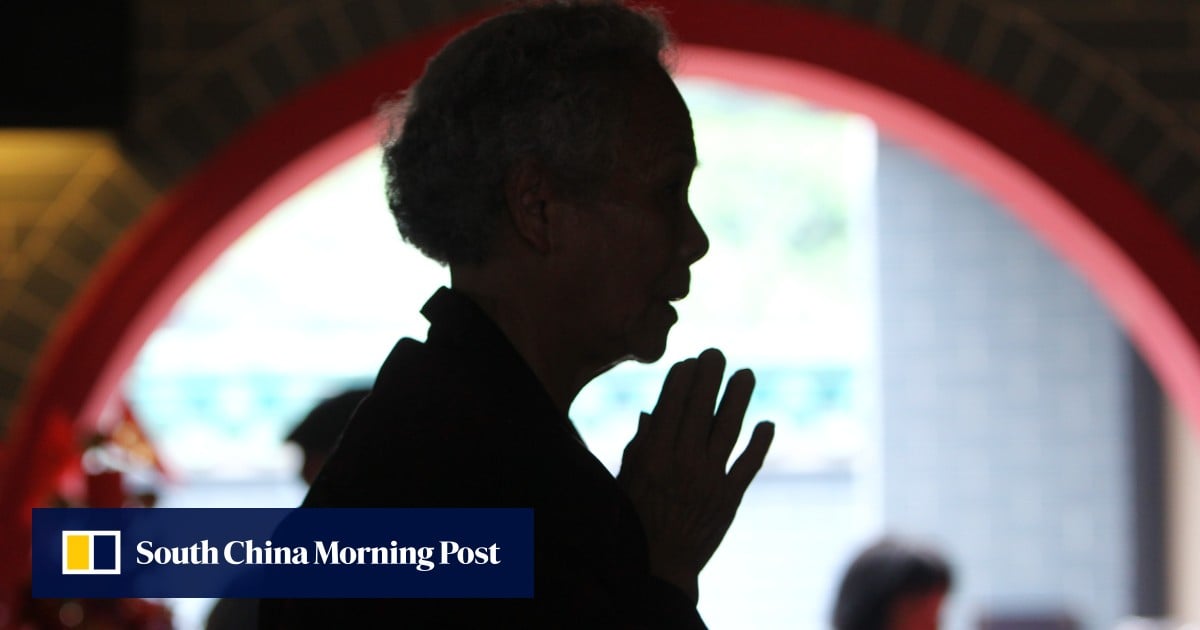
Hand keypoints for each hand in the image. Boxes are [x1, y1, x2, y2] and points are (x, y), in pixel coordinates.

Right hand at [616, 348, 774, 602]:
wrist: (659, 567)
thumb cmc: (635, 520)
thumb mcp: (626, 479)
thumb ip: (640, 444)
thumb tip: (652, 411)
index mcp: (653, 456)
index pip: (671, 406)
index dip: (682, 379)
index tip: (689, 361)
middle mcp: (682, 463)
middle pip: (700, 409)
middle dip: (709, 377)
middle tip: (717, 353)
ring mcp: (709, 480)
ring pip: (728, 430)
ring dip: (739, 399)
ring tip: (746, 374)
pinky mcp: (729, 498)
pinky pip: (748, 465)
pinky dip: (760, 443)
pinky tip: (767, 423)